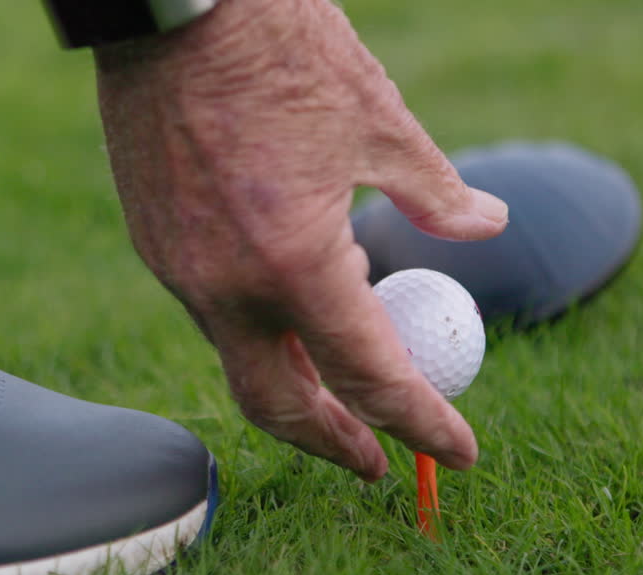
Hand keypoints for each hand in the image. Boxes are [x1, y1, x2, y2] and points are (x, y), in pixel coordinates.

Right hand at [94, 0, 507, 479]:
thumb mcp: (379, 120)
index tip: (458, 454)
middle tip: (380, 460)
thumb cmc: (283, 54)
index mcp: (295, 263)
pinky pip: (211, 310)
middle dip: (334, 444)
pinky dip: (259, 326)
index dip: (423, 423)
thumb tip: (487, 227)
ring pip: (241, 358)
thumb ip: (435, 192)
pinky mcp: (155, 244)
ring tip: (339, 380)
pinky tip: (289, 300)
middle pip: (279, 405)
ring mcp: (179, 270)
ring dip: (295, 381)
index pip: (369, 377)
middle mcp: (227, 287)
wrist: (175, 6)